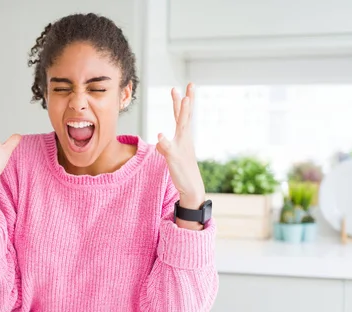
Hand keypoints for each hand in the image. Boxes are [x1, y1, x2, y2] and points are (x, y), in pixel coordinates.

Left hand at [156, 83, 204, 210]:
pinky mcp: (175, 158)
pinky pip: (169, 148)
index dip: (183, 101)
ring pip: (182, 127)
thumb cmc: (182, 170)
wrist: (191, 187)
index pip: (183, 116)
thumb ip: (165, 146)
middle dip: (187, 100)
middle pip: (185, 116)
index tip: (186, 86)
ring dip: (182, 113)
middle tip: (190, 84)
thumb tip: (160, 142)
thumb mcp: (171, 155)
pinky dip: (165, 142)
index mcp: (184, 137)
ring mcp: (181, 147)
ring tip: (184, 99)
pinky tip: (160, 136)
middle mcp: (184, 139)